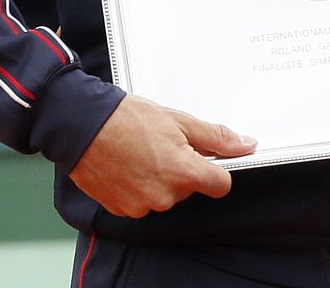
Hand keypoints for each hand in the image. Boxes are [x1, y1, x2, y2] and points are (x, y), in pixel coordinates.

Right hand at [69, 93, 255, 217]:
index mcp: (184, 173)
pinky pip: (142, 201)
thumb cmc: (128, 119)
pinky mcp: (122, 209)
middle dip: (183, 169)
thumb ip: (216, 138)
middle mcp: (164, 196)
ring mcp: (141, 206)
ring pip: (165, 195)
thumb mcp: (180, 121)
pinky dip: (139, 187)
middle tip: (164, 145)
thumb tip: (246, 145)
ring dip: (160, 178)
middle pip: (190, 188)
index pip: (220, 185)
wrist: (83, 126)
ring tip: (142, 153)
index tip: (208, 159)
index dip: (217, 170)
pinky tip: (128, 165)